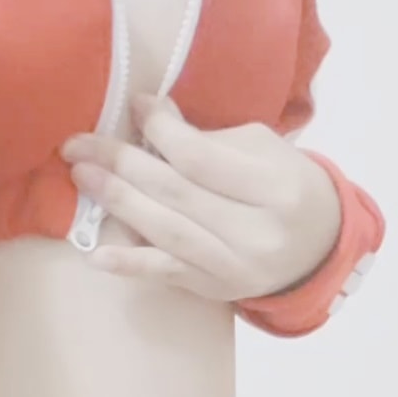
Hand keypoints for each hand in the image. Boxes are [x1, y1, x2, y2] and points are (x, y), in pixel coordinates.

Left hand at [61, 95, 341, 300]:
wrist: (319, 246)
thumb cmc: (285, 186)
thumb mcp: (263, 151)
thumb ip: (208, 138)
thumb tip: (148, 116)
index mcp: (276, 188)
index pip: (201, 159)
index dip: (160, 132)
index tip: (134, 107)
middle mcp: (258, 232)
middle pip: (177, 193)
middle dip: (122, 165)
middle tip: (78, 145)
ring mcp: (236, 266)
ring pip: (167, 231)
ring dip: (118, 202)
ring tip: (82, 176)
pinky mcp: (217, 289)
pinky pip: (168, 274)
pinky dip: (131, 264)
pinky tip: (97, 256)